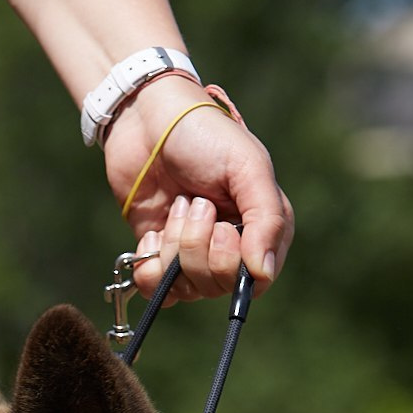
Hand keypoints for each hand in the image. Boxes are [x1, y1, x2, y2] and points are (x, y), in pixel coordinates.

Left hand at [101, 73, 294, 303]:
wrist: (147, 121)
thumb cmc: (204, 135)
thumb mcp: (247, 168)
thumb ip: (266, 219)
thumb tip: (262, 273)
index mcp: (262, 227)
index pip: (256, 279)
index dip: (233, 262)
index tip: (222, 227)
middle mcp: (230, 247)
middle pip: (218, 286)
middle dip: (198, 247)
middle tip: (193, 203)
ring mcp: (193, 254)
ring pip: (186, 289)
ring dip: (174, 247)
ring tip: (175, 205)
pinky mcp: (159, 256)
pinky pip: (157, 291)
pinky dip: (149, 268)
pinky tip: (150, 235)